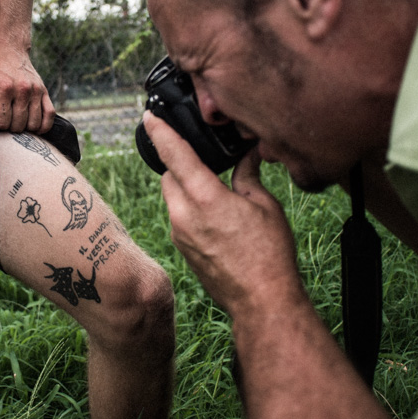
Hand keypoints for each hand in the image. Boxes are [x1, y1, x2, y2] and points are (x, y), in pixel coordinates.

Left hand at [0, 47, 54, 134]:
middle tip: (7, 118)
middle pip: (18, 125)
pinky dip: (44, 126)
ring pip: (34, 124)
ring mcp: (35, 91)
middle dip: (11, 127)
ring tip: (19, 121)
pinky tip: (36, 127)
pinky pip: (49, 115)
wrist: (10, 51)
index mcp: (3, 89)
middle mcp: (21, 90)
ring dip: (26, 128)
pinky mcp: (44, 91)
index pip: (2, 123)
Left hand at [142, 111, 300, 315]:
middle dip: (180, 165)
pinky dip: (189, 211)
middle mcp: (184, 215)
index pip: (174, 154)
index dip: (160, 132)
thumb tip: (247, 156)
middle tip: (202, 161)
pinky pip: (178, 219)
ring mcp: (179, 235)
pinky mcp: (182, 250)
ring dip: (185, 189)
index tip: (148, 117)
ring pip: (172, 199)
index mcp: (205, 198)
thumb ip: (248, 176)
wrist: (260, 301)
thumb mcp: (265, 206)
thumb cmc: (269, 255)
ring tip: (216, 195)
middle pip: (169, 176)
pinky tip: (215, 220)